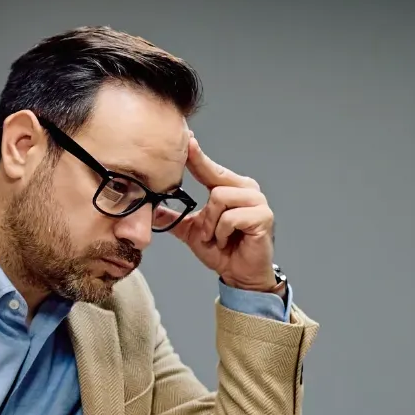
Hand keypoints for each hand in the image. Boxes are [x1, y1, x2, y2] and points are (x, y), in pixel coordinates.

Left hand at [176, 137, 278, 292]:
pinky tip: (228, 241)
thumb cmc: (223, 251)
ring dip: (212, 224)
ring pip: (220, 198)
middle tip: (205, 233)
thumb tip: (151, 208)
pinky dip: (222, 232)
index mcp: (232, 187)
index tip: (186, 140)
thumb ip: (174, 216)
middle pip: (215, 182)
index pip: (210, 168)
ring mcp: (258, 202)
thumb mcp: (192, 231)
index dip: (197, 156)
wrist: (240, 275)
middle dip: (205, 213)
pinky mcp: (264, 217)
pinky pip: (231, 217)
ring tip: (218, 238)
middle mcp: (247, 189)